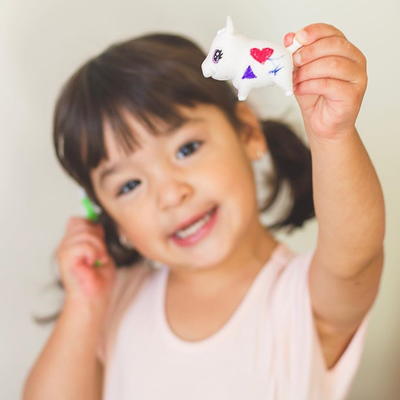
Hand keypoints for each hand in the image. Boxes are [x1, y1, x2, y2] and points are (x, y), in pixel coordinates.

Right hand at [56, 217, 115, 310]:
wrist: (93, 299)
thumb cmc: (97, 281)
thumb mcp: (101, 252)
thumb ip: (97, 238)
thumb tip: (97, 223)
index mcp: (73, 243)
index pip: (76, 220)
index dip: (91, 226)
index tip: (100, 240)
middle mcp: (66, 245)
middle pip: (80, 223)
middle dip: (96, 236)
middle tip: (99, 253)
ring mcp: (64, 251)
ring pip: (84, 233)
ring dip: (97, 247)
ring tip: (97, 260)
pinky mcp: (65, 259)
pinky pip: (83, 245)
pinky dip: (93, 253)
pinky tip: (93, 263)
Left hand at [284, 23, 366, 138]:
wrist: (323, 124)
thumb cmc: (315, 98)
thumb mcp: (301, 73)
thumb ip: (297, 57)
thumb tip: (288, 38)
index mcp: (344, 50)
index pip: (332, 33)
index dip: (314, 32)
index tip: (297, 38)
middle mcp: (355, 61)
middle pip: (335, 45)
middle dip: (310, 51)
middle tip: (294, 60)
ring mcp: (357, 78)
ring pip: (332, 64)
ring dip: (308, 71)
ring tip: (295, 79)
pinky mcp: (353, 95)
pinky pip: (329, 84)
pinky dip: (310, 85)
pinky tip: (300, 89)